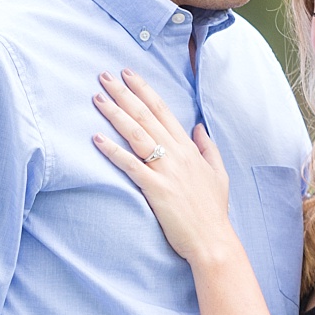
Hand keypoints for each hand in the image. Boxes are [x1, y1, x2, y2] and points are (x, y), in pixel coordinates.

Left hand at [91, 69, 236, 265]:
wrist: (212, 240)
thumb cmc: (213, 210)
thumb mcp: (218, 173)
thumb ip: (207, 148)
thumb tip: (198, 127)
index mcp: (189, 148)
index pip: (163, 110)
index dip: (144, 90)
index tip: (128, 74)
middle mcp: (177, 154)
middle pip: (146, 116)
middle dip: (124, 93)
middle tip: (104, 75)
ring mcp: (166, 171)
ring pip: (137, 134)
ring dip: (115, 114)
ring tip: (97, 98)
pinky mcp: (156, 189)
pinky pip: (130, 165)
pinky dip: (113, 150)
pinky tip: (96, 138)